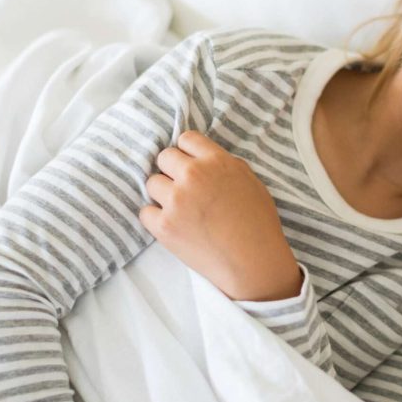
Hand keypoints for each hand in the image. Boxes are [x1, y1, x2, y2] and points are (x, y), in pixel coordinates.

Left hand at [139, 131, 302, 301]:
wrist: (253, 263)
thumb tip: (202, 158)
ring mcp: (176, 201)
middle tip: (184, 189)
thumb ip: (224, 164)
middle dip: (172, 170)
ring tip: (180, 209)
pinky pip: (144, 212)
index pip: (186, 139)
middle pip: (164, 157)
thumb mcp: (250, 181)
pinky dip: (156, 218)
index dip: (188, 153)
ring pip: (152, 183)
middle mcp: (193, 176)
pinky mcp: (164, 226)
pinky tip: (174, 225)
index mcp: (217, 161)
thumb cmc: (257, 224)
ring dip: (163, 194)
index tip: (191, 166)